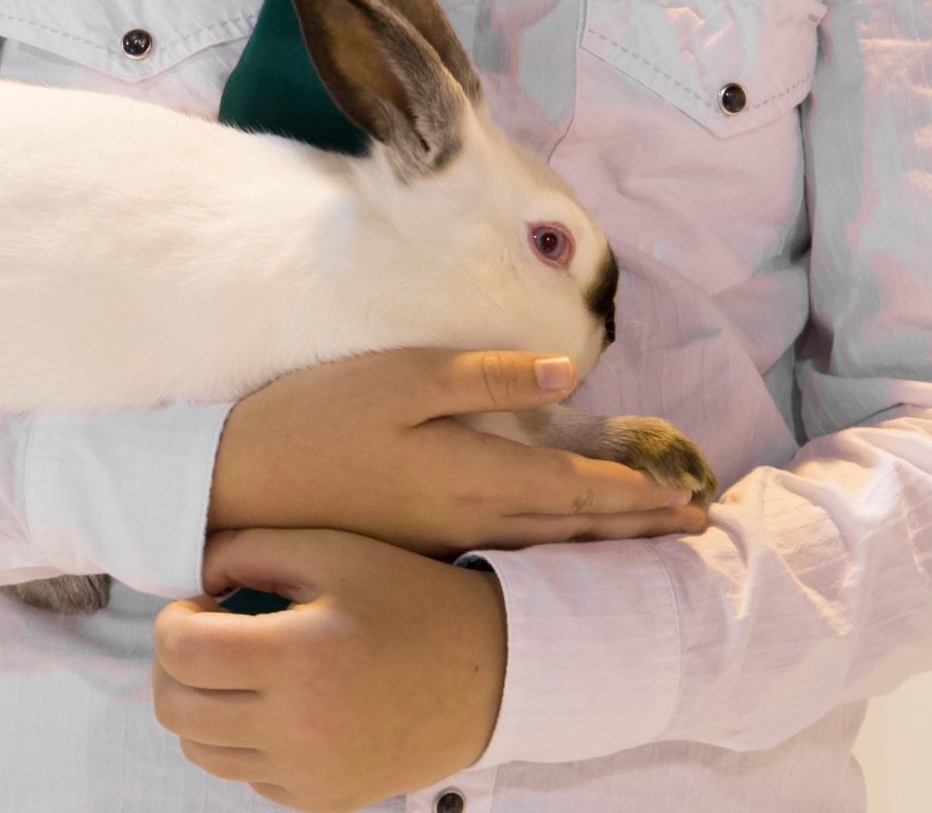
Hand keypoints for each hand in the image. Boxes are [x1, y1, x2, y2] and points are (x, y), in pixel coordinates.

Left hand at [154, 525, 505, 811]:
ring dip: (203, 704)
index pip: (180, 653)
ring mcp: (307, 774)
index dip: (172, 619)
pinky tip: (281, 700)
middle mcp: (296, 728)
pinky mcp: (320, 800)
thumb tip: (196, 572)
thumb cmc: (406, 596)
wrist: (486, 671)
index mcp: (297, 657)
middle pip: (176, 709)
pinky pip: (247, 775)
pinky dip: (243, 739)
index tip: (200, 602)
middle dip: (176, 665)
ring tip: (244, 666)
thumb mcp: (332, 549)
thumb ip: (250, 548)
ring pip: (201, 751)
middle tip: (209, 632)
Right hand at [209, 345, 710, 556]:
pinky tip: (557, 546)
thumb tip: (568, 378)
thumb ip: (486, 376)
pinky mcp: (416, 546)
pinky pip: (508, 555)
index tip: (688, 495)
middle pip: (570, 530)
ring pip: (541, 548)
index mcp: (473, 477)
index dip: (634, 493)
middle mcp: (468, 522)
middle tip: (694, 528)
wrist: (237, 482)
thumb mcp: (403, 376)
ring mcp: (440, 543)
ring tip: (644, 540)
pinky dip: (551, 550)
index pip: (575, 491)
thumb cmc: (318, 416)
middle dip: (635, 528)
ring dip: (599, 542)